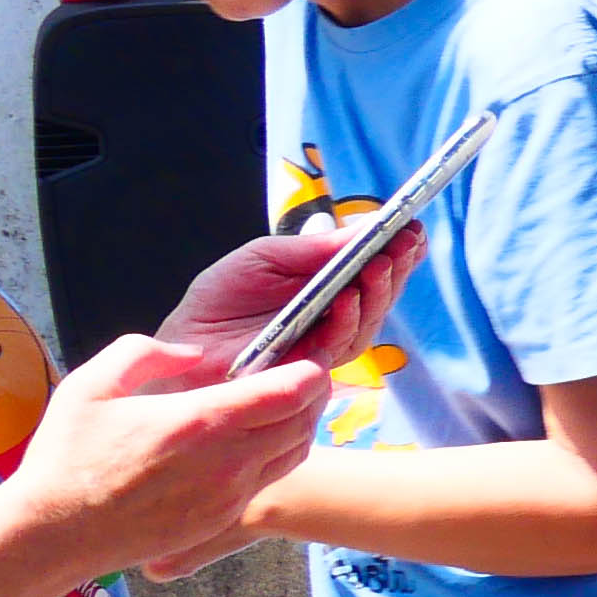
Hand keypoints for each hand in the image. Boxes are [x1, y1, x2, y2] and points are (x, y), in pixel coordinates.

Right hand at [4, 337, 331, 587]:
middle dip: (310, 396)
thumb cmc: (67, 457)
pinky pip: (266, 482)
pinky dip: (273, 458)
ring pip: (292, 456)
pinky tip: (249, 444)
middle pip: (302, 423)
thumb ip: (145, 352)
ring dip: (297, 427)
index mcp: (201, 422)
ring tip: (279, 407)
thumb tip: (194, 353)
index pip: (289, 393)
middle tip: (297, 377)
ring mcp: (228, 496)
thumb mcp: (92, 384)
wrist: (53, 534)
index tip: (303, 358)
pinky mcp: (221, 519)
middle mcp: (227, 462)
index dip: (309, 371)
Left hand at [158, 220, 425, 374]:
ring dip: (380, 290)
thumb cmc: (219, 300)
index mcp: (327, 289)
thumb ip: (311, 249)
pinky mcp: (310, 368)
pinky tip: (350, 295)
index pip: (372, 271)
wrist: (183, 342)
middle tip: (407, 240)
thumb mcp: (263, 258)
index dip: (396, 252)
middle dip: (398, 266)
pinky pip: (338, 344)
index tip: (413, 228)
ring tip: (383, 260)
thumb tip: (365, 227)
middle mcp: (334, 318)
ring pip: (369, 320)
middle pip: (380, 295)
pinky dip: (348, 318)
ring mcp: (326, 345)